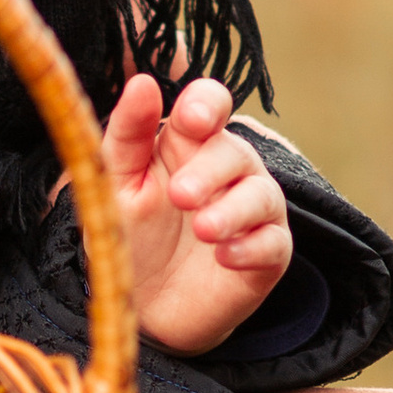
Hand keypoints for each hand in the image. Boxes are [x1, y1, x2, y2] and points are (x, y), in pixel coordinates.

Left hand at [105, 73, 293, 357]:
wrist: (143, 308)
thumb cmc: (132, 235)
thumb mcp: (118, 184)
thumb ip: (128, 134)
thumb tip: (143, 83)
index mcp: (190, 143)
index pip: (211, 105)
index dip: (207, 104)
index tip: (192, 118)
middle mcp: (229, 170)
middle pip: (235, 151)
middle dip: (210, 171)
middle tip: (180, 195)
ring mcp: (253, 212)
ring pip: (262, 195)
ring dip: (233, 211)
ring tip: (203, 229)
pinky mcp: (268, 255)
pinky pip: (274, 243)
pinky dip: (252, 248)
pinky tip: (225, 257)